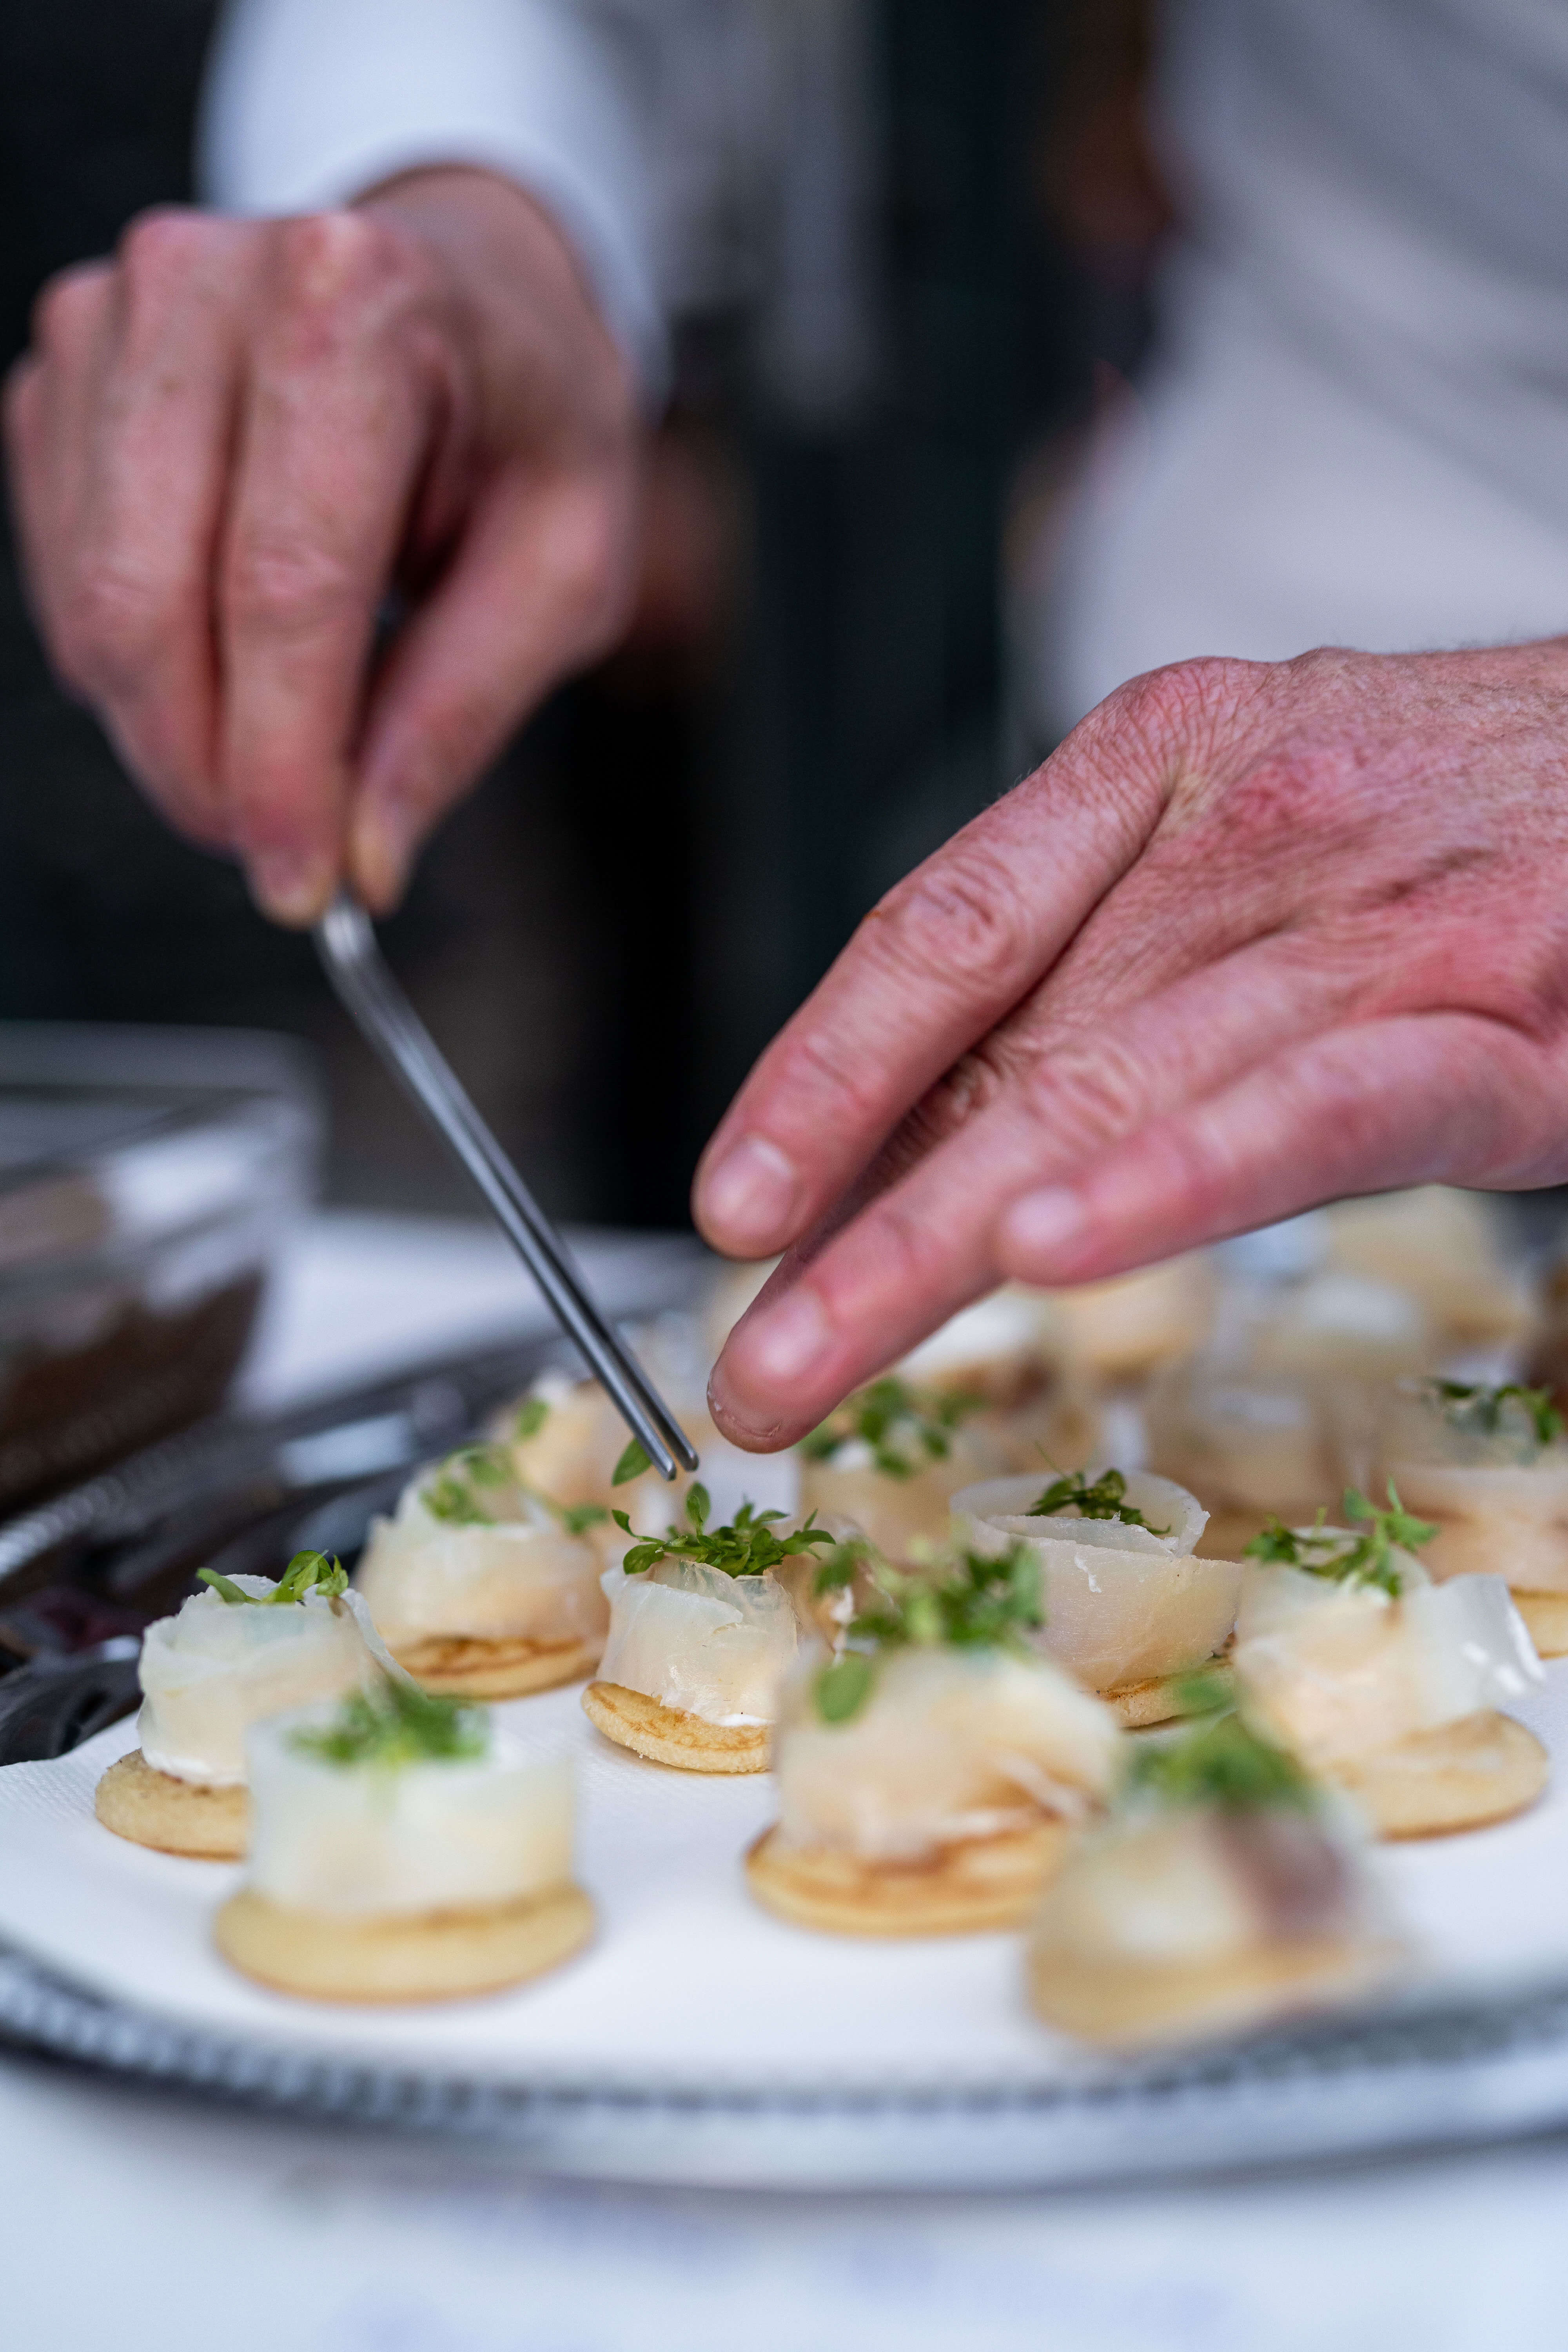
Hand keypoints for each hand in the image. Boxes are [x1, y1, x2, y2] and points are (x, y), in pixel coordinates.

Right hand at [3, 167, 639, 922]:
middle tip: (285, 856)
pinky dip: (137, 668)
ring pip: (92, 607)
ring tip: (278, 750)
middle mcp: (204, 283)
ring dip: (172, 730)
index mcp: (355, 305)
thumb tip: (364, 858)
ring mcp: (110, 318)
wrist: (470, 295)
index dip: (280, 765)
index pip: (284, 585)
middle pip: (151, 601)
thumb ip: (459, 714)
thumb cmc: (528, 421)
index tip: (301, 887)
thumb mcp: (566, 569)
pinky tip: (228, 661)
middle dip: (207, 769)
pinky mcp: (62, 374)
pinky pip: (62, 577)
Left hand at [697, 642, 1567, 1445]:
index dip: (817, 1077)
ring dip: (940, 1244)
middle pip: (1001, 1048)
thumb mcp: (1260, 837)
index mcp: (1163, 764)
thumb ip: (1111, 964)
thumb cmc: (1459, 814)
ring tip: (815, 1364)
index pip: (941, 935)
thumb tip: (944, 1139)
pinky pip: (1312, 1110)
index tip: (733, 1205)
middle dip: (849, 1222)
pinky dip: (1173, 1177)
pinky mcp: (1498, 1030)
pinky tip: (1053, 1248)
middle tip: (746, 1364)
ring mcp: (1376, 928)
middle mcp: (1248, 826)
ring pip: (1113, 1089)